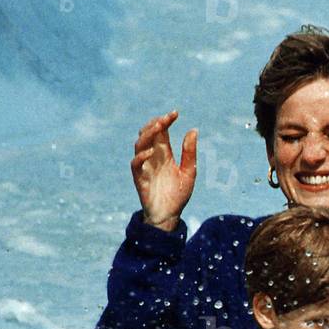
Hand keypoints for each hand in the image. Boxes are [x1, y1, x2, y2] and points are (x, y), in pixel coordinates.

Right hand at [131, 111, 197, 230]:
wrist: (169, 216)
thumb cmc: (178, 195)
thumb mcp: (189, 172)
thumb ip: (189, 153)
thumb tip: (193, 130)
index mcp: (165, 153)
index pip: (162, 131)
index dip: (166, 120)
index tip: (175, 113)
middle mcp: (153, 156)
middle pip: (148, 133)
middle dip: (155, 123)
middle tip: (166, 119)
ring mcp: (145, 166)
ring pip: (140, 144)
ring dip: (147, 134)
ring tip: (158, 127)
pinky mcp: (139, 178)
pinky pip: (136, 164)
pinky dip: (141, 156)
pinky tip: (151, 152)